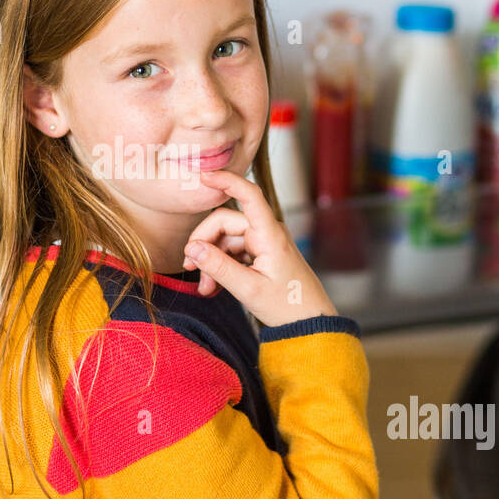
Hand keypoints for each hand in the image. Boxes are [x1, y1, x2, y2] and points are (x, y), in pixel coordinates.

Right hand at [182, 169, 338, 327]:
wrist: (308, 322)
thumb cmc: (287, 306)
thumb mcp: (249, 290)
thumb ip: (219, 268)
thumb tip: (192, 249)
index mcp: (270, 235)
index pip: (249, 195)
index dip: (226, 181)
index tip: (203, 176)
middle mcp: (266, 233)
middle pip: (225, 222)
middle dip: (204, 244)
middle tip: (191, 268)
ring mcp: (262, 243)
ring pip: (224, 240)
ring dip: (210, 261)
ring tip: (205, 288)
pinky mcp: (259, 254)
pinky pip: (231, 252)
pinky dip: (219, 267)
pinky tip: (213, 287)